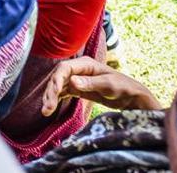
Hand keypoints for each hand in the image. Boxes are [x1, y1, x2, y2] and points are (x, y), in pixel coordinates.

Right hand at [40, 57, 161, 115]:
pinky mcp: (77, 88)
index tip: (53, 94)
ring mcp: (77, 79)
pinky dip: (55, 98)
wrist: (131, 96)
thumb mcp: (108, 85)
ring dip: (50, 97)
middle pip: (58, 78)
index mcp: (85, 64)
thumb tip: (72, 81)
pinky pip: (62, 91)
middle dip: (50, 92)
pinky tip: (50, 107)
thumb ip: (90, 83)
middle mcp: (78, 70)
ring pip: (57, 86)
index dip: (56, 80)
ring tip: (45, 111)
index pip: (64, 69)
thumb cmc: (123, 87)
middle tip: (47, 108)